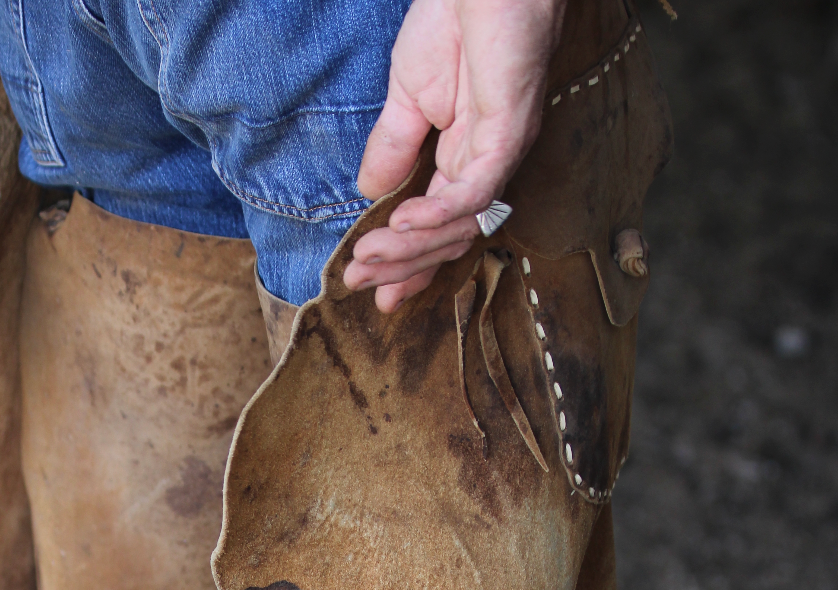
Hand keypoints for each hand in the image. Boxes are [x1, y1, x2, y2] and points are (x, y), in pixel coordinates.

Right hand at [344, 0, 565, 310]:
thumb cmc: (454, 20)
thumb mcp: (407, 96)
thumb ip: (393, 147)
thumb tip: (370, 195)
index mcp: (463, 160)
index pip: (436, 227)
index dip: (404, 262)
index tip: (368, 286)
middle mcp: (486, 166)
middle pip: (446, 239)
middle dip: (399, 264)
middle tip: (357, 278)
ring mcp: (500, 153)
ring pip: (460, 225)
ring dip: (411, 246)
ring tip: (370, 254)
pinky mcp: (509, 133)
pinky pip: (476, 191)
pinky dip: (440, 213)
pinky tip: (404, 222)